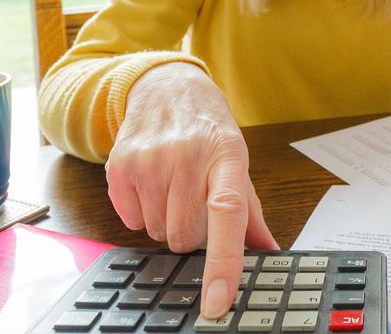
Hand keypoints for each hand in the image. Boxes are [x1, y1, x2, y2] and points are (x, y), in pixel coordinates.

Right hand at [105, 62, 278, 318]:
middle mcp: (187, 156)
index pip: (227, 216)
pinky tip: (151, 184)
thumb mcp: (237, 161)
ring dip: (166, 222)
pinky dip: (141, 213)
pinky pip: (130, 222)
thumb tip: (270, 252)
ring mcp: (150, 160)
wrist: (166, 87)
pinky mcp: (119, 166)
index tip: (217, 302)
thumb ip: (251, 212)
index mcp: (226, 157)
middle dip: (193, 232)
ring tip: (173, 187)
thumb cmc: (208, 129)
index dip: (223, 263)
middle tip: (194, 200)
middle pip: (186, 237)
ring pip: (157, 233)